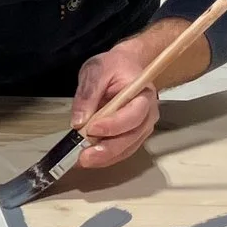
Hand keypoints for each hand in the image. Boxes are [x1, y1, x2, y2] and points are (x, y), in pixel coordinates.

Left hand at [68, 41, 166, 171]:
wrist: (126, 66)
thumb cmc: (114, 66)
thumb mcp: (96, 70)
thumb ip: (88, 94)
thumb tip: (79, 122)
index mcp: (143, 94)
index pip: (133, 115)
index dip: (113, 125)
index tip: (91, 128)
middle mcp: (147, 114)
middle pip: (131, 137)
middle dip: (107, 150)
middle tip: (84, 156)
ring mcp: (141, 127)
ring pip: (126, 148)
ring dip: (104, 158)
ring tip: (82, 160)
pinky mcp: (132, 136)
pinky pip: (121, 151)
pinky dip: (104, 158)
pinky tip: (88, 159)